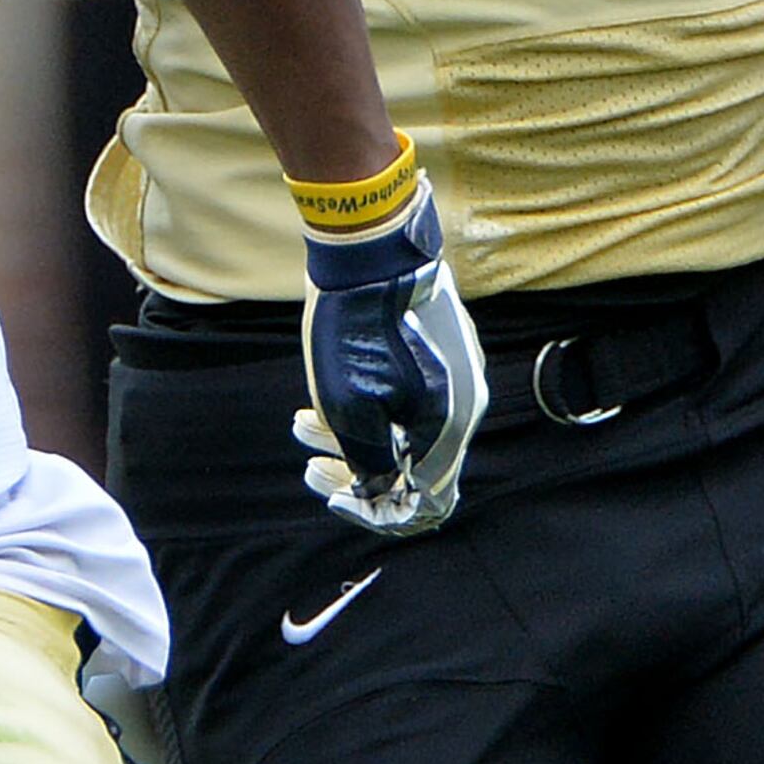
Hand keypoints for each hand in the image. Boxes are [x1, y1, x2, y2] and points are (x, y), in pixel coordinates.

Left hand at [293, 169, 488, 536]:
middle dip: (358, 473)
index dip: (378, 513)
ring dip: (351, 440)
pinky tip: (315, 403)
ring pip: (403, 432)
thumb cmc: (357, 330)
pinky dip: (366, 410)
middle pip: (413, 469)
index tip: (334, 498)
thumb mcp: (350, 410)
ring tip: (300, 427)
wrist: (370, 250)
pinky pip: (405, 400)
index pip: (427, 503)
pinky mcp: (436, 351)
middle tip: (312, 467)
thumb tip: (380, 497)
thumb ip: (370, 464)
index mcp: (449, 429)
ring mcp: (454, 375)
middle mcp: (462, 406)